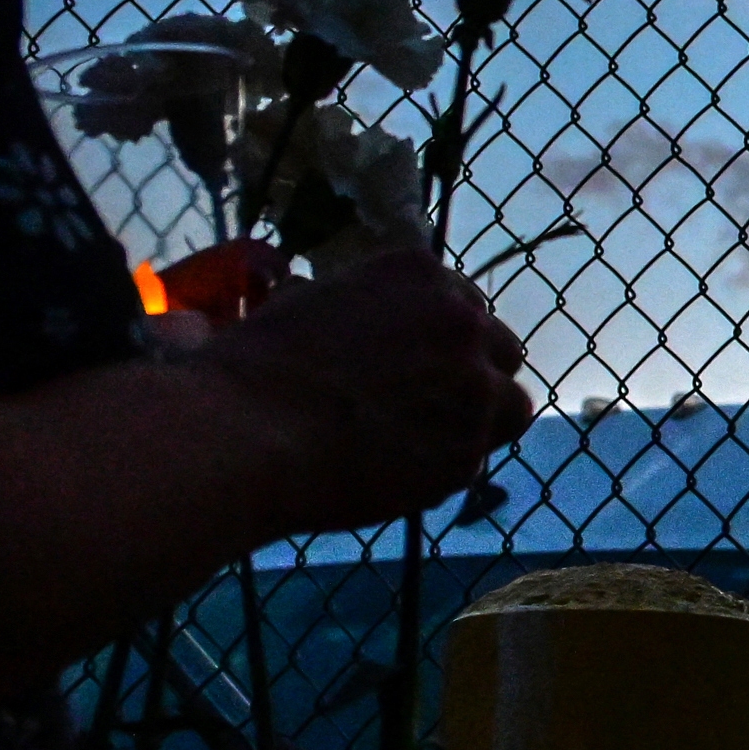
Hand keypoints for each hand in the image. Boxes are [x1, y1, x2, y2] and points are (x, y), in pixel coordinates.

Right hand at [189, 248, 534, 536]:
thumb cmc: (250, 369)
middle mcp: (461, 322)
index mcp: (419, 273)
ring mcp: (472, 386)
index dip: (445, 340)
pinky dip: (443, 471)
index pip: (465, 304)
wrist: (240, 434)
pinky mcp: (468, 449)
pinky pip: (473, 460)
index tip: (424, 364)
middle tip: (432, 406)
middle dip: (473, 376)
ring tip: (423, 444)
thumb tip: (346, 310)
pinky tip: (393, 476)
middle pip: (500, 349)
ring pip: (509, 406)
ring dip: (478, 423)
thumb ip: (358, 307)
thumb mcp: (305, 306)